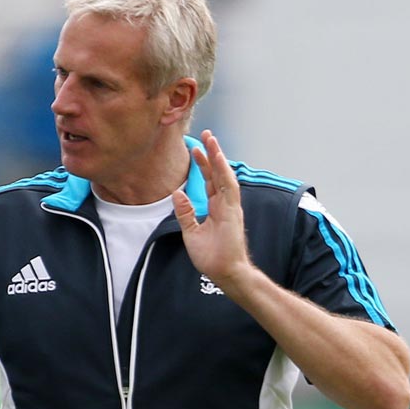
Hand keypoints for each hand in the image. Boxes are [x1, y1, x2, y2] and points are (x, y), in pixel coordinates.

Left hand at [173, 129, 254, 292]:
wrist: (224, 272)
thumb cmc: (211, 257)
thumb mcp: (191, 232)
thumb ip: (185, 212)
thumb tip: (177, 193)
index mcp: (216, 208)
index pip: (210, 182)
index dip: (204, 165)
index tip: (196, 150)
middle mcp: (225, 204)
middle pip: (218, 174)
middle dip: (212, 154)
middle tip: (206, 135)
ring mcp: (230, 207)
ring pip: (225, 176)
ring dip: (218, 158)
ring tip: (211, 140)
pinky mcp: (233, 212)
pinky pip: (228, 187)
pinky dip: (223, 172)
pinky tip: (218, 158)